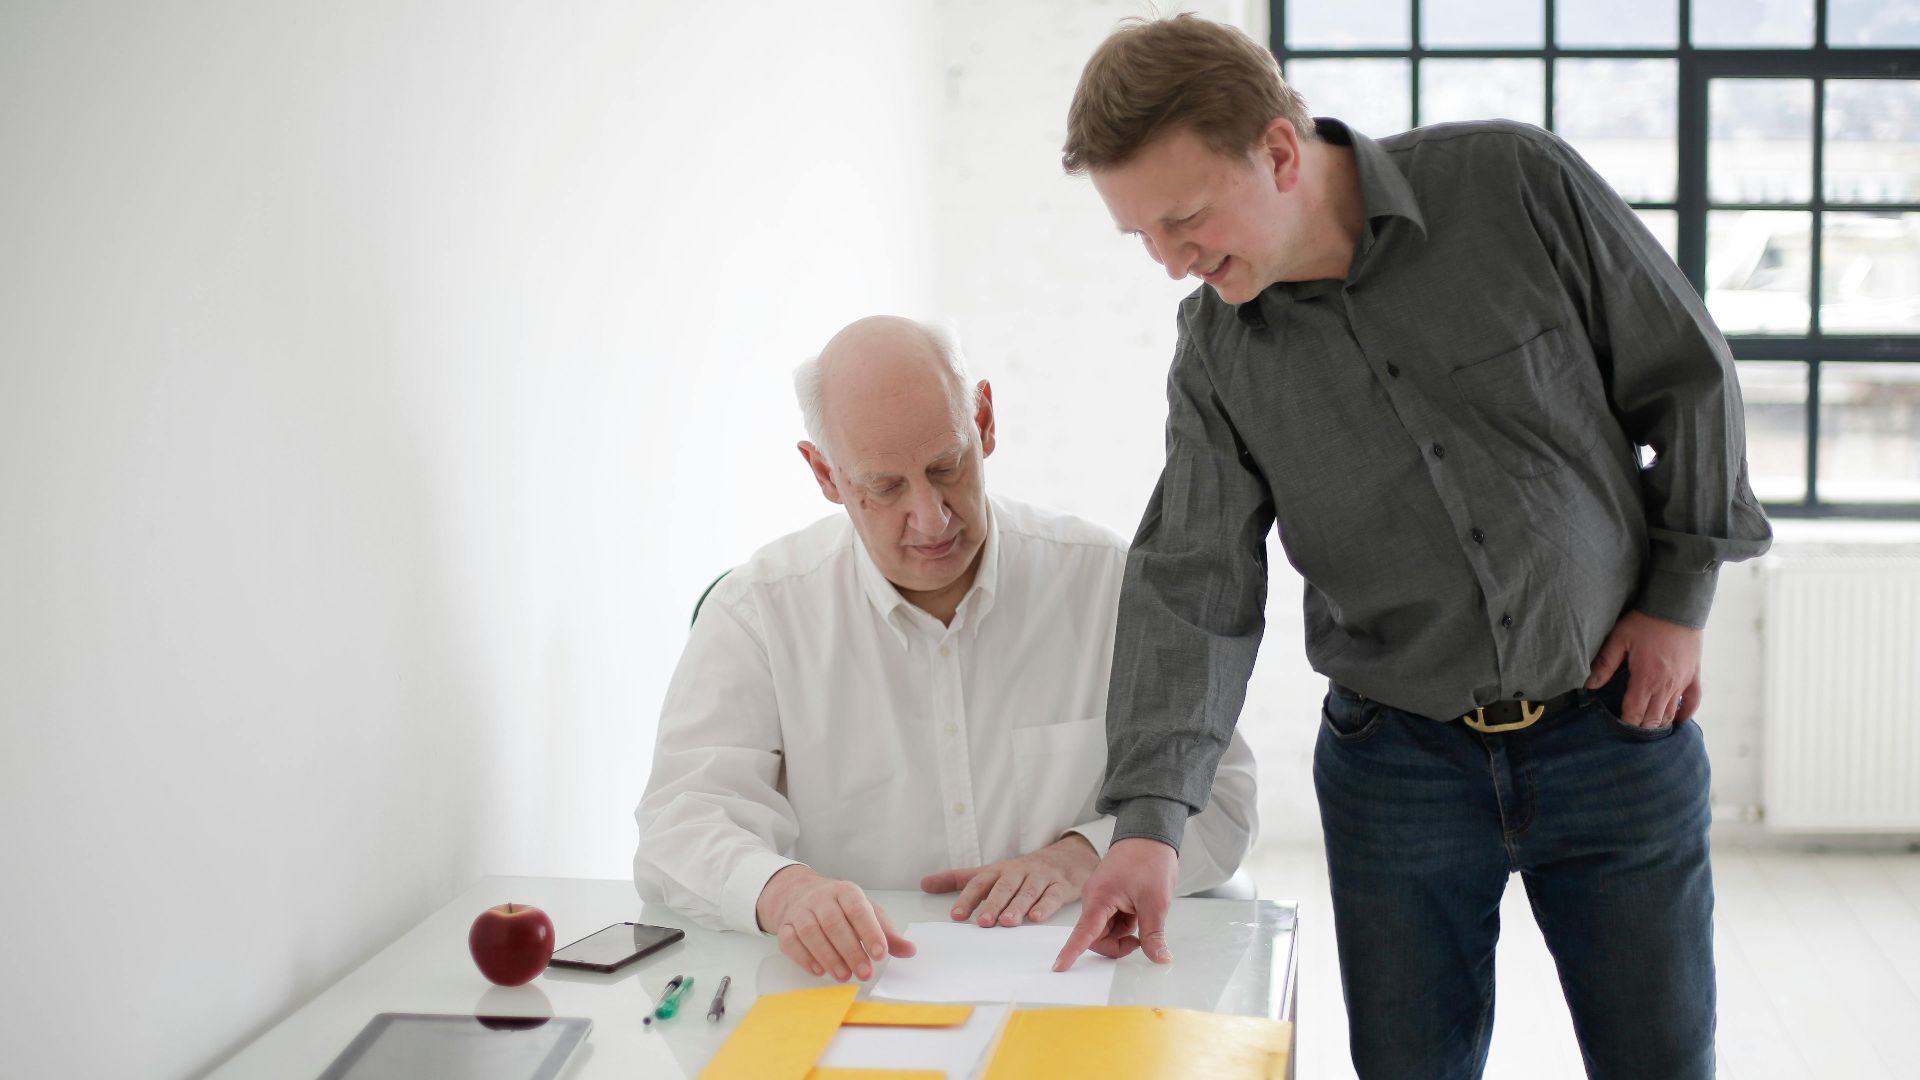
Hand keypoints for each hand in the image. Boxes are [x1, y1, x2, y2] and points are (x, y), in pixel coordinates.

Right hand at [755, 865, 914, 981]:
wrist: (800, 894)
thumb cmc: (841, 908)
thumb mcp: (867, 913)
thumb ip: (887, 934)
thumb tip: (910, 951)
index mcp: (846, 891)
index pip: (858, 910)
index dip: (870, 932)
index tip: (880, 955)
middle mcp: (821, 898)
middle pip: (834, 923)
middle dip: (850, 950)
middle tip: (864, 973)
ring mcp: (801, 911)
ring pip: (811, 932)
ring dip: (828, 957)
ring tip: (843, 976)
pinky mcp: (785, 926)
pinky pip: (790, 941)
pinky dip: (804, 958)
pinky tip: (819, 971)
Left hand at [921, 834, 1098, 927]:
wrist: (1065, 859)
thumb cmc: (1021, 872)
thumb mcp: (989, 872)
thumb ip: (958, 879)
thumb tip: (924, 883)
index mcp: (998, 871)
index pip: (980, 883)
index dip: (968, 899)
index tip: (956, 916)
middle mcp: (1018, 873)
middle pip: (1004, 887)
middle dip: (993, 904)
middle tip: (984, 922)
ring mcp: (1040, 878)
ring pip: (1027, 892)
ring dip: (1017, 907)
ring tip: (1008, 922)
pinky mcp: (1060, 886)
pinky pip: (1052, 896)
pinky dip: (1045, 906)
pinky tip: (1036, 918)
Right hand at [1052, 836, 1177, 971]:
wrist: (1150, 834)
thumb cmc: (1150, 861)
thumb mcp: (1156, 903)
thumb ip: (1153, 935)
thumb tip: (1159, 958)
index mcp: (1100, 898)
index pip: (1084, 932)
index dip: (1071, 952)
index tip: (1059, 967)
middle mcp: (1094, 898)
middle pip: (1096, 936)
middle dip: (1117, 944)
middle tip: (1140, 939)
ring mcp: (1100, 896)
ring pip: (1104, 930)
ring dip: (1122, 932)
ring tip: (1142, 916)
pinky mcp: (1107, 895)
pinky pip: (1110, 919)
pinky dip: (1124, 923)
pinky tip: (1137, 912)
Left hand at [1585, 610, 1703, 726]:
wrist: (1677, 606)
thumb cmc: (1646, 621)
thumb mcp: (1619, 639)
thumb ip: (1605, 664)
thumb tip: (1589, 685)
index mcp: (1646, 679)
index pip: (1635, 714)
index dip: (1625, 724)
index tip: (1616, 727)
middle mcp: (1666, 686)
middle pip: (1653, 719)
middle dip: (1640, 727)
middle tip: (1629, 729)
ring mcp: (1683, 683)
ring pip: (1671, 714)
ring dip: (1659, 723)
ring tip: (1647, 727)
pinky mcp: (1694, 676)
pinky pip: (1693, 702)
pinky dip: (1684, 713)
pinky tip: (1676, 718)